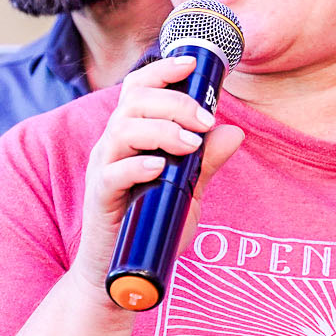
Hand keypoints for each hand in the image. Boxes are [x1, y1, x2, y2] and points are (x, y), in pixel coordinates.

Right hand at [73, 52, 243, 295]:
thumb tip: (235, 131)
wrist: (121, 271)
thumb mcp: (189, 189)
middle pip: (134, 101)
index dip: (163, 70)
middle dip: (174, 102)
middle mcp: (114, 145)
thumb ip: (207, 160)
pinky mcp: (101, 198)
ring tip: (189, 145)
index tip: (193, 64)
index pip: (139, 88)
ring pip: (122, 130)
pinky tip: (160, 167)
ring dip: (161, 130)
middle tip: (205, 120)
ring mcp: (105, 170)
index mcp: (133, 135)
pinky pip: (112, 173)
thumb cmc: (153, 225)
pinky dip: (138, 165)